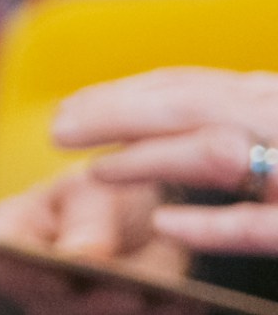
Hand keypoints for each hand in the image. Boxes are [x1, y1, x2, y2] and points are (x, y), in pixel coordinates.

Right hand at [0, 165, 203, 314]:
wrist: (136, 215)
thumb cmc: (104, 193)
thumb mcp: (97, 188)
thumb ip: (88, 220)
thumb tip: (81, 257)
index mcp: (8, 233)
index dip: (16, 268)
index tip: (58, 268)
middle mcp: (26, 281)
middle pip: (49, 302)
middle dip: (93, 299)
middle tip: (129, 294)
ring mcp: (61, 312)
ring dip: (135, 311)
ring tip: (173, 296)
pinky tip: (190, 304)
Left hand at [44, 67, 277, 257]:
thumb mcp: (272, 131)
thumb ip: (232, 120)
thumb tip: (142, 121)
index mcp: (273, 101)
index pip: (192, 89)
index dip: (126, 96)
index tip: (72, 107)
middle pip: (194, 107)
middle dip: (119, 115)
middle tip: (58, 132)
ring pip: (217, 153)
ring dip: (150, 158)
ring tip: (94, 174)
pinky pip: (259, 225)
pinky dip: (212, 225)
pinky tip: (162, 224)